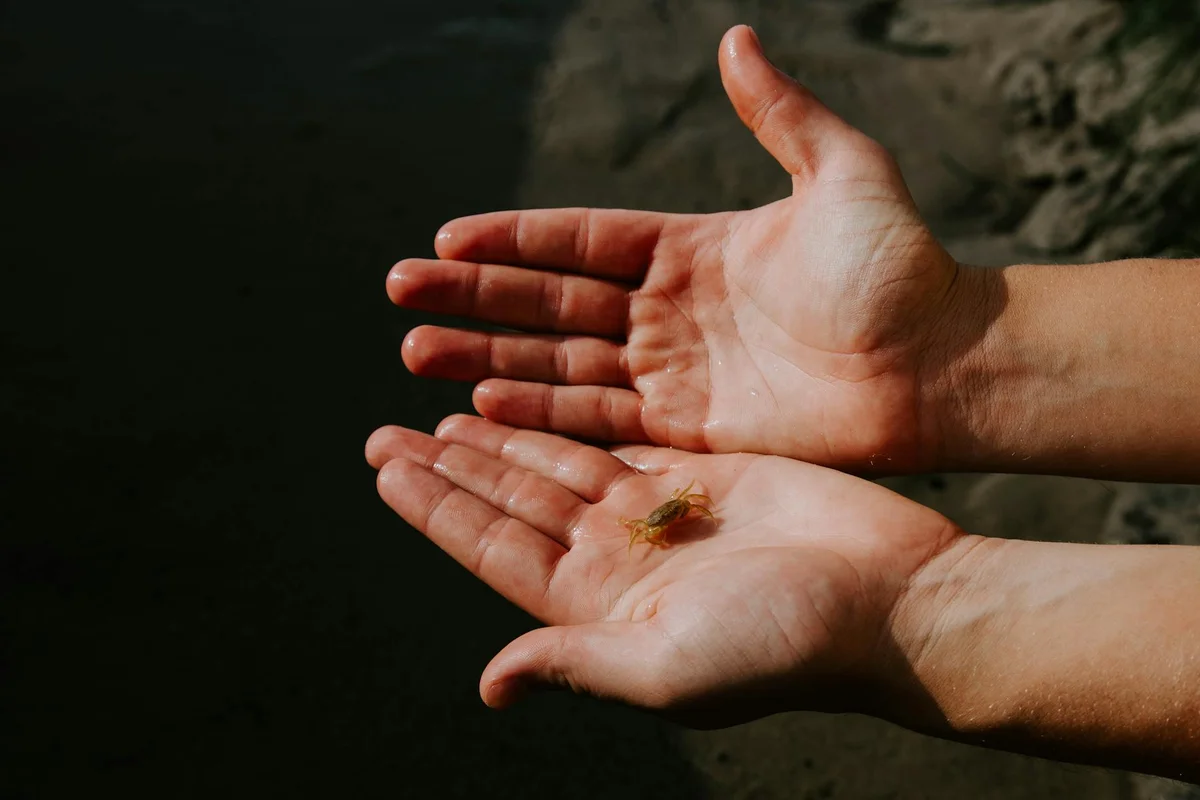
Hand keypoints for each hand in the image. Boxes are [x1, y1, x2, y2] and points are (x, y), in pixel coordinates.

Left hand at [365, 415, 958, 726]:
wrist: (887, 597)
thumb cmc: (785, 644)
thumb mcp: (668, 666)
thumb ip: (575, 664)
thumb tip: (490, 684)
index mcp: (598, 608)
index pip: (496, 550)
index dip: (439, 512)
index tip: (386, 473)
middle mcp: (616, 559)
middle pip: (512, 503)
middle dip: (450, 469)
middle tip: (385, 434)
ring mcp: (655, 513)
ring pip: (554, 465)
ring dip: (496, 439)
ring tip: (438, 411)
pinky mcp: (696, 472)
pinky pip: (612, 438)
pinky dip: (564, 421)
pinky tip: (526, 401)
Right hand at [388, 25, 960, 470]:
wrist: (941, 360)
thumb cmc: (897, 264)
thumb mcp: (840, 170)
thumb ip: (779, 112)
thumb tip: (734, 38)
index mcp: (689, 246)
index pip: (578, 239)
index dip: (512, 239)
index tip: (445, 238)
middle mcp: (669, 310)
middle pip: (550, 302)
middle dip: (474, 298)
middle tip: (399, 294)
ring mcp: (674, 372)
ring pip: (561, 364)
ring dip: (488, 359)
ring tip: (416, 355)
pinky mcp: (689, 429)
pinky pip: (601, 420)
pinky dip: (542, 416)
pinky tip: (482, 407)